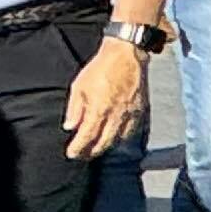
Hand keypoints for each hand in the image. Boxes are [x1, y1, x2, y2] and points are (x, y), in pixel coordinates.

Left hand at [64, 38, 146, 161]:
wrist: (126, 55)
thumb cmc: (100, 68)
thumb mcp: (79, 86)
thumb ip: (74, 109)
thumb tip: (69, 127)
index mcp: (99, 109)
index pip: (87, 137)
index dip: (78, 148)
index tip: (71, 154)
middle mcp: (116, 115)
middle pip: (104, 143)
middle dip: (91, 152)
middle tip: (82, 156)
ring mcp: (130, 114)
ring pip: (118, 139)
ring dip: (106, 147)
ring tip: (96, 149)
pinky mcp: (140, 110)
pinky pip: (130, 131)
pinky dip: (120, 138)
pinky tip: (113, 138)